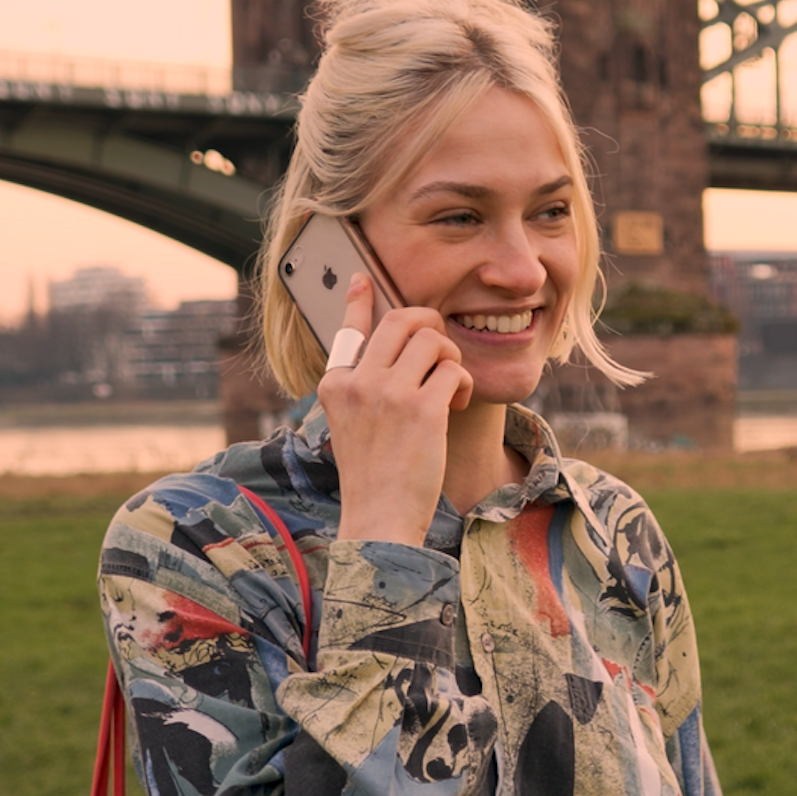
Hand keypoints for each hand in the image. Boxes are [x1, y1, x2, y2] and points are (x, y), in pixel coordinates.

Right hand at [317, 273, 473, 545]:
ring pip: (433, 340)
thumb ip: (364, 388)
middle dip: (429, 323)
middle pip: (400, 320)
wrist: (379, 517)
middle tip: (441, 347)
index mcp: (335, 385)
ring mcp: (388, 394)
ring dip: (450, 358)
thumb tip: (395, 352)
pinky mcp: (423, 409)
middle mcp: (358, 382)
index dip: (357, 301)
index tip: (362, 278)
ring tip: (448, 386)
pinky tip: (455, 405)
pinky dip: (461, 383)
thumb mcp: (353, 425)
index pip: (347, 330)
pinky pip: (453, 370)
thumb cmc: (373, 476)